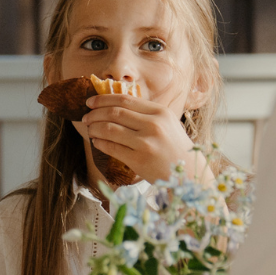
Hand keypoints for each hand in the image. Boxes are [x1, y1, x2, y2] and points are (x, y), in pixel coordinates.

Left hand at [76, 92, 201, 183]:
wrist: (189, 175)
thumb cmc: (175, 149)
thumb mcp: (167, 124)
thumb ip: (146, 114)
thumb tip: (115, 105)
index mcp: (160, 112)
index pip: (125, 100)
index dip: (104, 99)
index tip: (91, 102)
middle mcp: (154, 125)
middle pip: (115, 113)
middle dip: (95, 113)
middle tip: (85, 116)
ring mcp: (146, 143)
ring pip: (110, 129)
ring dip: (95, 128)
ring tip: (89, 129)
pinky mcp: (139, 160)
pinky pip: (112, 148)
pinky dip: (100, 143)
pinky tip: (96, 141)